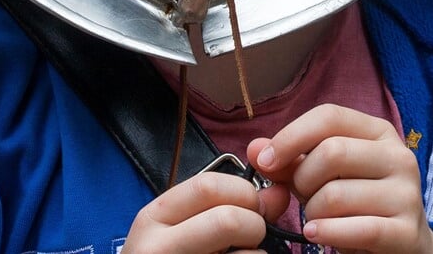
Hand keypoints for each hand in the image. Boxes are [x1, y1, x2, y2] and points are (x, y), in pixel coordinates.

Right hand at [123, 171, 288, 253]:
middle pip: (228, 218)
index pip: (208, 185)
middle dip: (254, 224)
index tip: (250, 206)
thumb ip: (227, 204)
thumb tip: (278, 193)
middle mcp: (157, 246)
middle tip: (250, 237)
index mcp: (154, 217)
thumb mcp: (185, 228)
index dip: (243, 192)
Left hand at [254, 105, 432, 253]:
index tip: (266, 161)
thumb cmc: (356, 206)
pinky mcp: (407, 231)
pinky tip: (316, 234)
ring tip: (318, 219)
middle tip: (304, 198)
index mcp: (379, 132)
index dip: (291, 136)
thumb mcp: (323, 178)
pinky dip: (327, 233)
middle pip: (331, 152)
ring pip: (336, 194)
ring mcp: (407, 194)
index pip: (329, 116)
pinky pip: (357, 229)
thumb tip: (255, 149)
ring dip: (314, 213)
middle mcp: (399, 156)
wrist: (403, 246)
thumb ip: (291, 162)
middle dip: (303, 180)